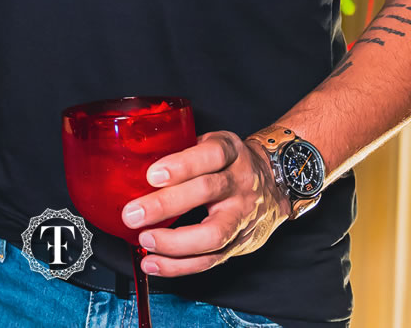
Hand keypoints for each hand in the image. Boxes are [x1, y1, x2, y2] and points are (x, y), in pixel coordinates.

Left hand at [119, 131, 286, 277]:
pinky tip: (153, 263)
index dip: (182, 165)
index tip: (152, 175)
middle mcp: (240, 183)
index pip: (211, 154)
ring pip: (213, 234)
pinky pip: (210, 260)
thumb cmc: (231, 163)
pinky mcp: (239, 243)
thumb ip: (182, 149)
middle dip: (166, 205)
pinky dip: (178, 266)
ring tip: (145, 241)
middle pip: (206, 192)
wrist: (277, 184)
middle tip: (134, 213)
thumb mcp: (214, 144)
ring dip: (174, 242)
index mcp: (231, 152)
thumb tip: (133, 160)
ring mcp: (242, 215)